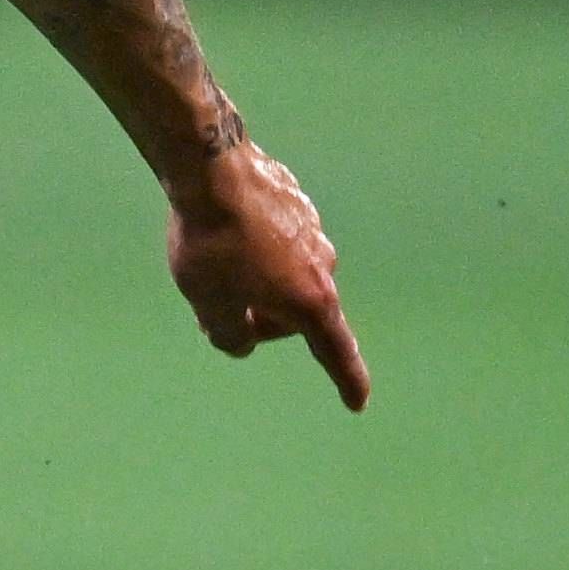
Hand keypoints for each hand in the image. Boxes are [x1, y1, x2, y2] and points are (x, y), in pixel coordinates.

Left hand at [166, 136, 370, 408]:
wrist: (210, 168)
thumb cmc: (212, 246)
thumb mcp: (210, 308)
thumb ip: (231, 338)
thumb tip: (243, 339)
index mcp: (312, 300)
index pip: (334, 351)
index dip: (346, 380)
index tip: (358, 401)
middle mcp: (324, 265)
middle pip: (297, 313)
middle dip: (262, 318)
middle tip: (215, 308)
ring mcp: (313, 229)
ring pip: (285, 273)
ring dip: (256, 280)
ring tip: (212, 261)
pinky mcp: (295, 202)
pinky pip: (275, 239)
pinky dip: (252, 246)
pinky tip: (222, 229)